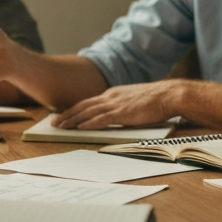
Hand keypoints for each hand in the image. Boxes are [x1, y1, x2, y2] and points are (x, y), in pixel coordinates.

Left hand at [51, 82, 178, 128]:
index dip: (74, 109)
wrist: (168, 94)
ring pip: (88, 112)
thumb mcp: (133, 100)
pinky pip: (102, 118)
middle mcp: (111, 97)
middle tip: (53, 122)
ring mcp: (116, 104)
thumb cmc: (155, 100)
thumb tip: (114, 115)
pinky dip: (89, 123)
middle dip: (67, 115)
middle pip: (83, 106)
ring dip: (72, 120)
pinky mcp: (123, 113)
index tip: (62, 115)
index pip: (88, 102)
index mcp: (113, 94)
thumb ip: (121, 106)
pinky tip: (79, 127)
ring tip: (60, 126)